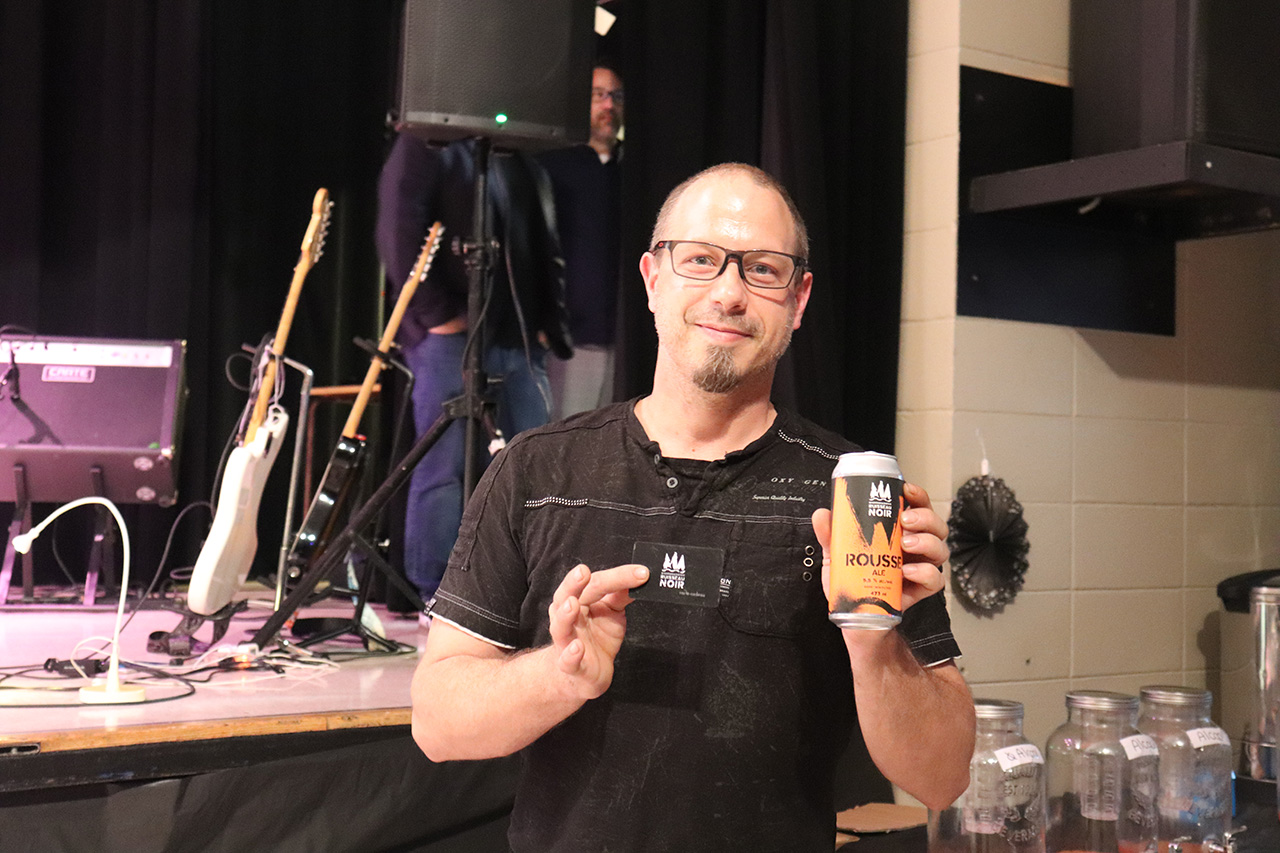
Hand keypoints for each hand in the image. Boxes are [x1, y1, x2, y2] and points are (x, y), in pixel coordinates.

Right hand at [547, 563, 649, 699]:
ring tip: (572, 604)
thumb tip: (638, 576)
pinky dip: (571, 654)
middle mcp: (567, 618)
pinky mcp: (571, 665)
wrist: (586, 672)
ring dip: (565, 615)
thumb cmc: (598, 636)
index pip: (595, 583)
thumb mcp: (612, 612)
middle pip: (566, 597)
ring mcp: (567, 641)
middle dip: (573, 584)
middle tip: (584, 572)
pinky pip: (567, 660)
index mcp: (578, 600)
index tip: (641, 573)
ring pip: (560, 627)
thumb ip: (620, 595)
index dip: (618, 576)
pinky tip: (577, 647)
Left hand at [812, 481, 948, 614]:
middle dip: (925, 518)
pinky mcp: (920, 591)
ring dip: (926, 542)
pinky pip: (935, 580)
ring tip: (905, 545)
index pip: (916, 508)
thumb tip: (822, 514)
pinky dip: (925, 573)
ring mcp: (919, 568)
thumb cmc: (852, 581)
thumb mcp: (837, 555)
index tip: (906, 489)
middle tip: (905, 520)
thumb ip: (830, 535)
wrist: (854, 617)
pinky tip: (907, 571)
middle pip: (935, 525)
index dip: (917, 495)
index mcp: (897, 533)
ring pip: (940, 549)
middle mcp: (914, 548)